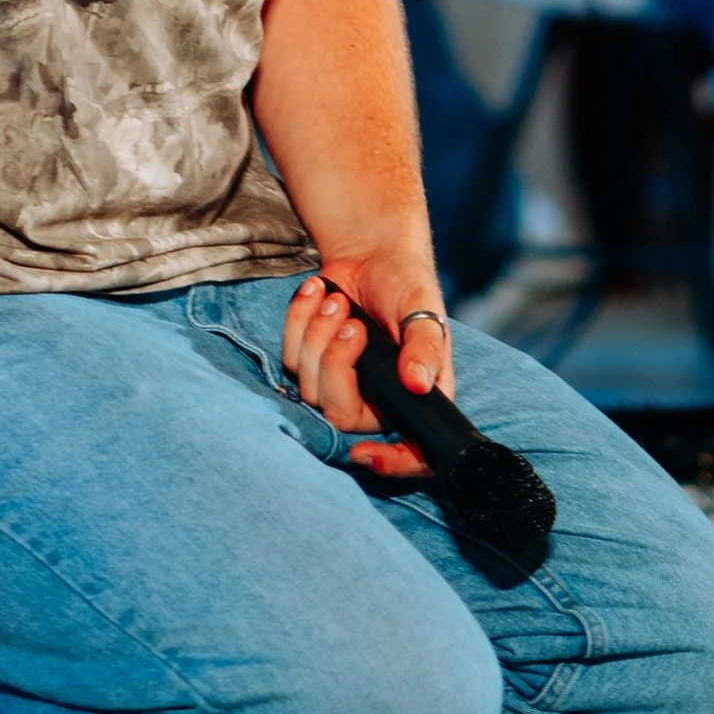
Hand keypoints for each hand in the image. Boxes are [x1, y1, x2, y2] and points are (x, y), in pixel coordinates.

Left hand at [283, 251, 454, 481]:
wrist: (371, 251)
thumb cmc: (406, 282)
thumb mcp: (424, 309)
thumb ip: (424, 347)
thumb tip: (418, 386)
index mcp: (415, 395)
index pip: (411, 451)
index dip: (391, 463)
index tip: (364, 454)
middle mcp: (378, 398)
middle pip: (340, 414)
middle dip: (337, 364)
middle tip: (352, 323)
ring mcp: (341, 382)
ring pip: (309, 386)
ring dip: (318, 334)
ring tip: (338, 301)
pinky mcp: (311, 361)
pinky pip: (289, 356)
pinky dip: (299, 318)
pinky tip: (318, 292)